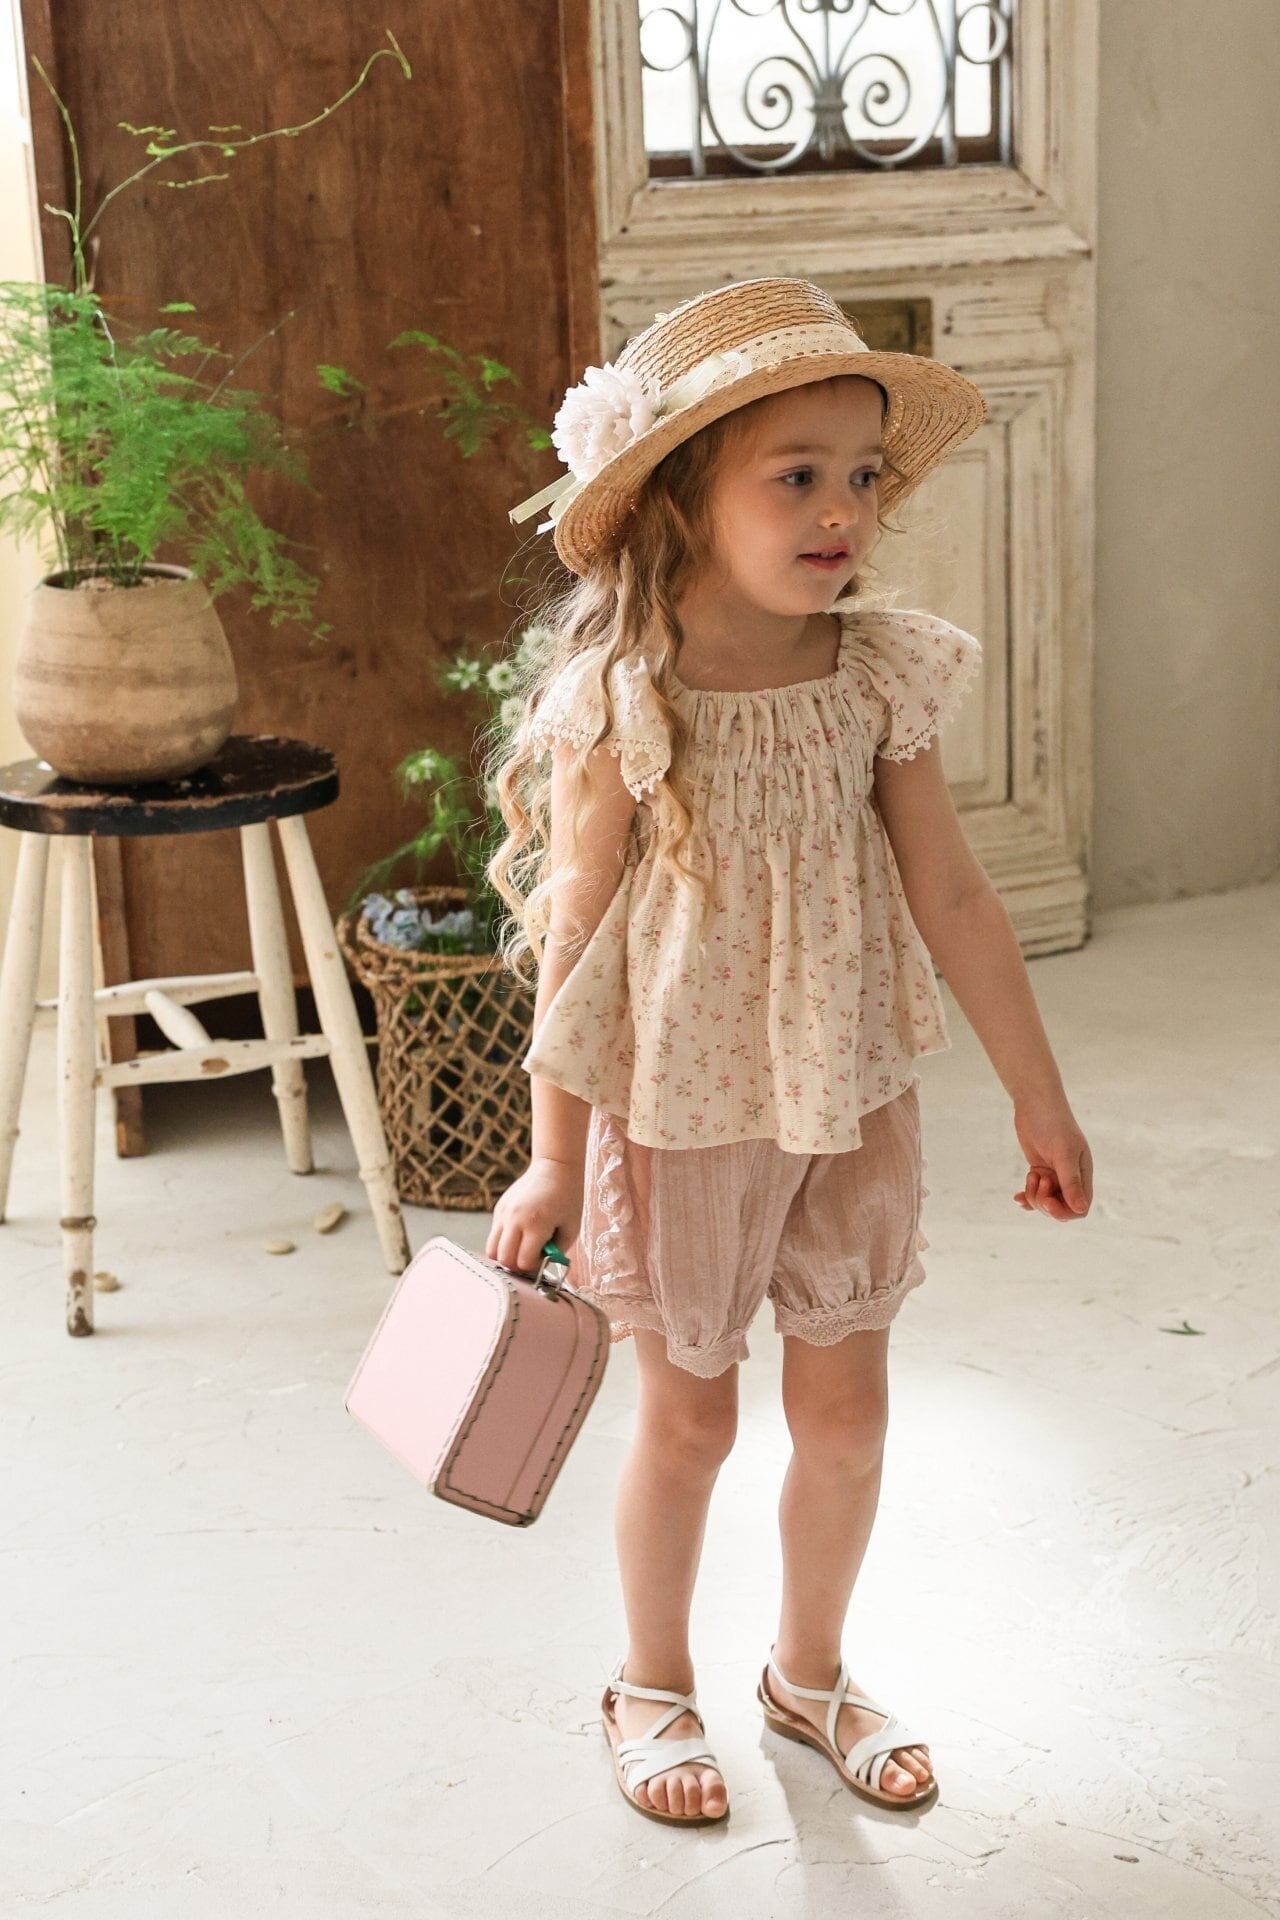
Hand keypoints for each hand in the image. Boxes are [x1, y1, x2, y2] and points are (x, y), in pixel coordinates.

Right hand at [485, 1154, 583, 1275]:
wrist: (555, 1167)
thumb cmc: (568, 1199)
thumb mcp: (570, 1229)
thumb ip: (556, 1252)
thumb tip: (541, 1268)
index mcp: (536, 1224)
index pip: (523, 1262)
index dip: (534, 1267)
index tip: (545, 1258)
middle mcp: (515, 1219)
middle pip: (504, 1259)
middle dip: (518, 1265)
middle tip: (532, 1256)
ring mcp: (504, 1213)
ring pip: (492, 1250)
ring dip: (506, 1255)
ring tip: (522, 1248)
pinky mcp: (499, 1209)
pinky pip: (494, 1236)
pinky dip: (504, 1242)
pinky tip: (520, 1234)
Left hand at [1012, 1097, 1091, 1219]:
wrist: (1035, 1104)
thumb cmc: (1053, 1125)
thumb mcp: (1063, 1154)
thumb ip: (1071, 1182)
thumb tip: (1081, 1210)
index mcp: (1083, 1174)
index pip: (1080, 1208)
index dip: (1063, 1212)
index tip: (1047, 1202)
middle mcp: (1071, 1177)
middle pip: (1061, 1208)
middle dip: (1045, 1203)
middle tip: (1037, 1181)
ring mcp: (1054, 1174)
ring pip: (1045, 1202)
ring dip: (1034, 1196)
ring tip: (1031, 1175)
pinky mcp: (1039, 1170)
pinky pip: (1035, 1193)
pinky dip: (1026, 1197)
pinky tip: (1017, 1197)